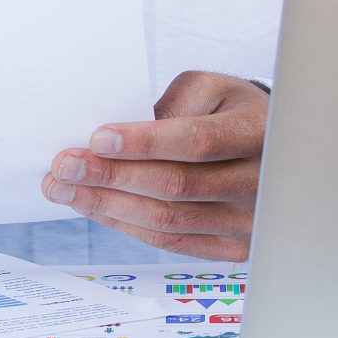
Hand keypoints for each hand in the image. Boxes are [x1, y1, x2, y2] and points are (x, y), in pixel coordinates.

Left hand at [39, 71, 266, 257]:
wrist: (274, 148)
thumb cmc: (232, 111)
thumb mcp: (210, 90)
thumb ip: (171, 106)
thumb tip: (117, 138)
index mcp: (257, 132)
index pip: (198, 142)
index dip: (146, 143)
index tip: (97, 138)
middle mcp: (260, 182)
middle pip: (176, 186)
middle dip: (112, 176)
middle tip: (64, 166)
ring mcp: (249, 221)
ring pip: (169, 220)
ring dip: (108, 206)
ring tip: (64, 189)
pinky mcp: (233, 247)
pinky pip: (171, 241)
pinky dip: (126, 225)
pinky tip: (94, 207)